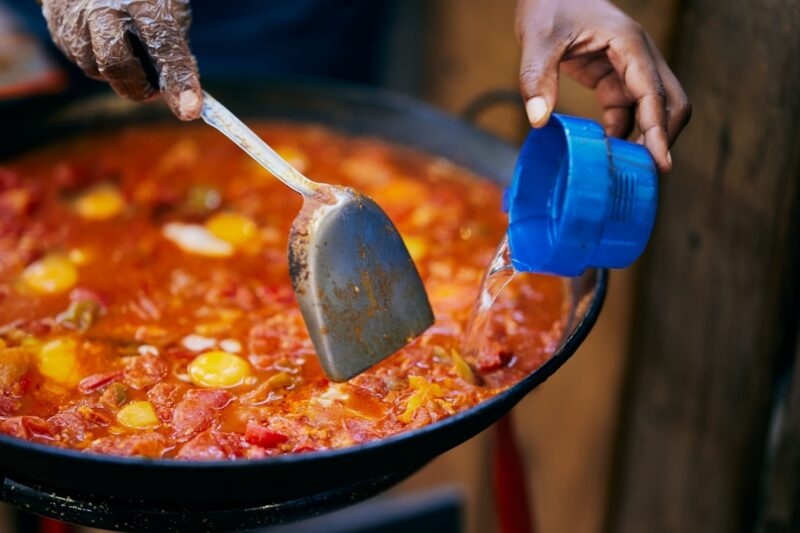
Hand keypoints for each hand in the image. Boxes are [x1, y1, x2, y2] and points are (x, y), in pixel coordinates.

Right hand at [40, 0, 201, 120]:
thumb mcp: (166, 5)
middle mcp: (102, 9)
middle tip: (156, 91)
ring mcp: (75, 21)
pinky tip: (109, 42)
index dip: (178, 78)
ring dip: (123, 75)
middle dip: (141, 88)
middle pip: (117, 64)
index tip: (191, 110)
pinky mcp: (60, 32)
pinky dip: (103, 64)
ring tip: (131, 49)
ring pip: (99, 70)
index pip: (163, 44)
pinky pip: (85, 63)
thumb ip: (174, 42)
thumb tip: (182, 88)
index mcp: (140, 0)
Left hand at [516, 0, 690, 171]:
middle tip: (645, 174)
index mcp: (629, 43)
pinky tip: (606, 149)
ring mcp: (628, 66)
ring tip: (624, 169)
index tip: (660, 163)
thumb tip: (539, 120)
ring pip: (652, 108)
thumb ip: (536, 78)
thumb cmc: (548, 4)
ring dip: (642, 137)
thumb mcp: (537, 39)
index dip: (658, 130)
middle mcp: (638, 55)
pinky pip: (628, 108)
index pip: (653, 93)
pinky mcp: (613, 75)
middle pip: (669, 102)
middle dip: (662, 137)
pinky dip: (622, 130)